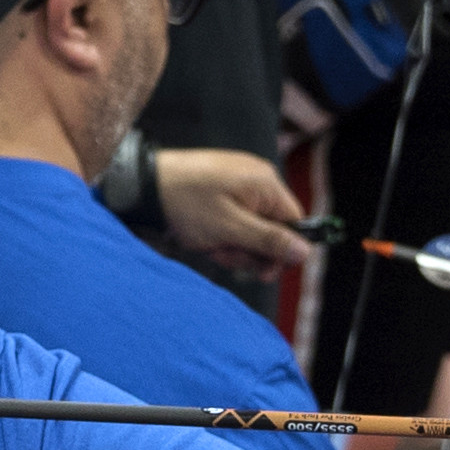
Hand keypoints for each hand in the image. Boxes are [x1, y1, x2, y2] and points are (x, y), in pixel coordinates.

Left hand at [151, 148, 309, 274]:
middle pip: (272, 228)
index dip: (280, 251)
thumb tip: (305, 252)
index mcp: (265, 184)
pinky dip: (222, 232)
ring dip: (233, 244)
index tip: (261, 271)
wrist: (144, 184)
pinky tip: (204, 235)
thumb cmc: (186, 203)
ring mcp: (239, 182)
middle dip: (249, 249)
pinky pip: (236, 217)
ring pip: (252, 227)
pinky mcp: (223, 188)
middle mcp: (258, 179)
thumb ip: (268, 241)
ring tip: (210, 244)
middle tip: (224, 253)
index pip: (294, 223)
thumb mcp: (230, 229)